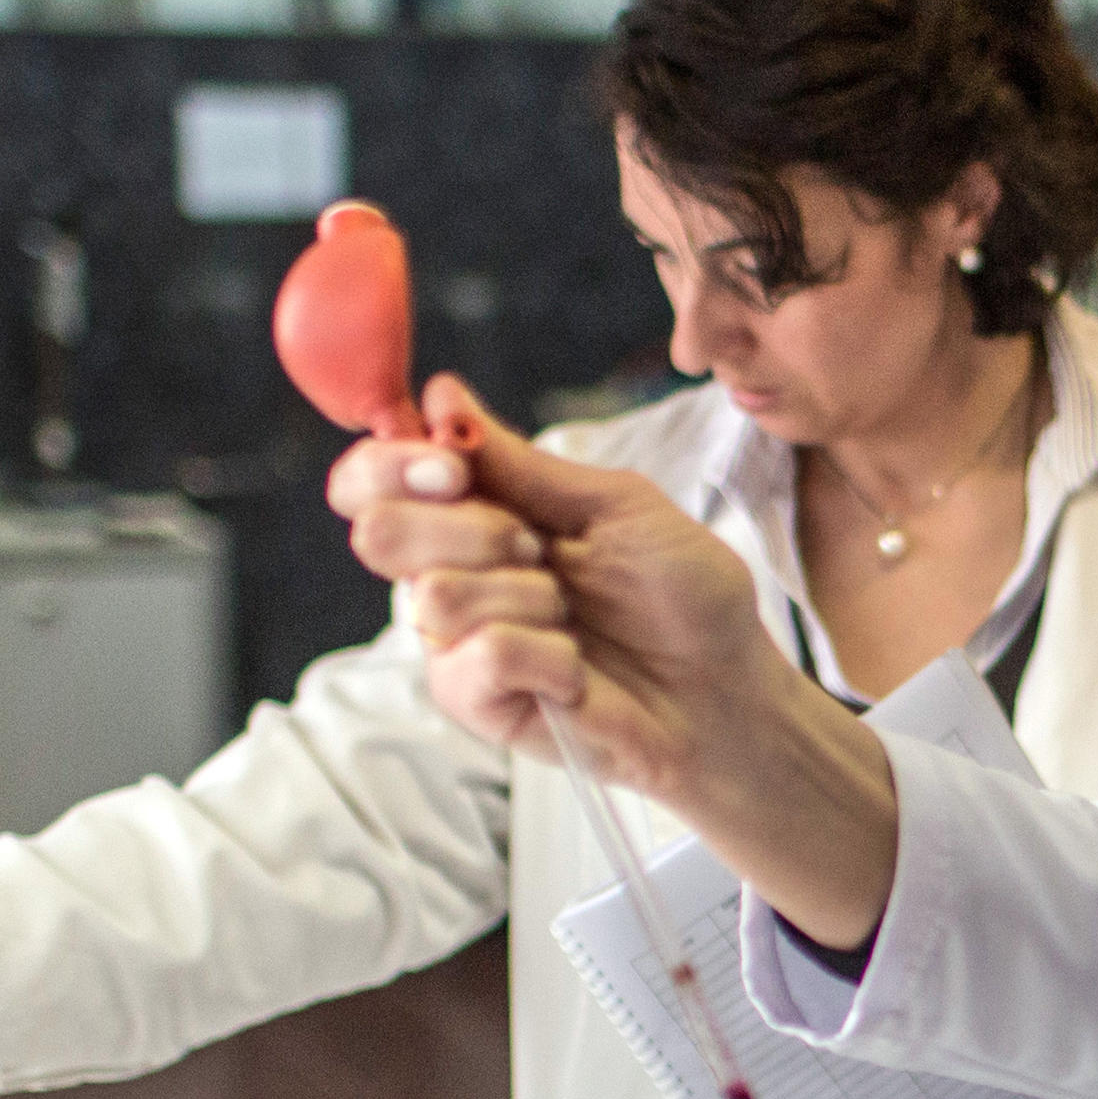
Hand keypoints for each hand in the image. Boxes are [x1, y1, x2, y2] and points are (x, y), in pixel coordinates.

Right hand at [347, 385, 904, 947]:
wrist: (724, 687)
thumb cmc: (682, 598)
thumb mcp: (615, 505)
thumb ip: (520, 462)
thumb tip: (443, 396)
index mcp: (475, 513)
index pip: (373, 478)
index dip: (393, 462)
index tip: (454, 467)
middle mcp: (451, 572)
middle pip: (378, 534)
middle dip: (470, 530)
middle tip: (540, 550)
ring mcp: (456, 642)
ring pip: (435, 596)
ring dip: (526, 596)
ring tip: (571, 615)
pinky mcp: (477, 702)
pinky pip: (481, 655)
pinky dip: (544, 653)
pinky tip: (574, 667)